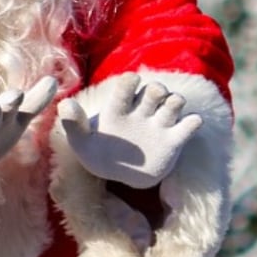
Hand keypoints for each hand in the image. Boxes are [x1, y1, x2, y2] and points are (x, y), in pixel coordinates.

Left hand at [58, 80, 203, 189]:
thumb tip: (64, 104)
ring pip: (174, 102)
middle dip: (156, 90)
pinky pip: (189, 126)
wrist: (120, 175)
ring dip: (175, 102)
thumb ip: (74, 123)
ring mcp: (159, 125)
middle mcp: (142, 111)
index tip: (130, 83)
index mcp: (120, 107)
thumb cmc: (97, 153)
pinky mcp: (173, 141)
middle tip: (153, 97)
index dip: (130, 81)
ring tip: (168, 112)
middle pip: (155, 90)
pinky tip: (188, 125)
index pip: (128, 84)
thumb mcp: (82, 141)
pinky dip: (193, 122)